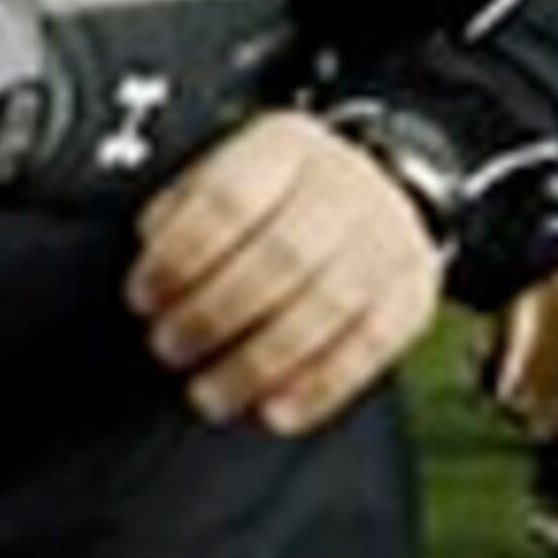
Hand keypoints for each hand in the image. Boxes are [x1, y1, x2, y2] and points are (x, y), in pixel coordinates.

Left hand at [127, 112, 442, 435]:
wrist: (373, 192)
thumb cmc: (276, 197)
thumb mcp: (225, 174)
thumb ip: (182, 210)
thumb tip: (152, 249)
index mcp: (287, 145)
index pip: (230, 198)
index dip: (180, 255)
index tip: (143, 297)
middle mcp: (346, 183)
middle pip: (281, 254)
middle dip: (214, 313)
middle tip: (170, 348)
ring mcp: (388, 236)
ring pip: (327, 305)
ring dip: (259, 362)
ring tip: (210, 393)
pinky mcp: (413, 291)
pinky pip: (370, 345)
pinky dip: (319, 386)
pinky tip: (276, 412)